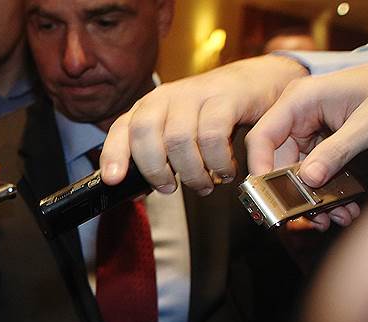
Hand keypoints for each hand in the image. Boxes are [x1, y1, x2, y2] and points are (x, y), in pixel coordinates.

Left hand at [101, 55, 308, 194]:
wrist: (254, 83)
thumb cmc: (210, 116)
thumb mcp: (178, 133)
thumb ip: (158, 159)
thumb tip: (136, 193)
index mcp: (148, 108)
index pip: (122, 129)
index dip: (114, 155)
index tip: (113, 180)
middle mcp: (166, 97)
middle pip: (145, 133)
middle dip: (155, 169)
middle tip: (170, 188)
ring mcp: (194, 94)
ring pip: (179, 139)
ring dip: (191, 172)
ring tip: (204, 183)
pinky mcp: (224, 97)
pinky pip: (212, 136)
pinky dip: (217, 162)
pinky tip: (224, 170)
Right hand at [246, 58, 367, 229]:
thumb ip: (338, 150)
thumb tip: (308, 179)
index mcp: (300, 100)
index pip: (262, 137)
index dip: (260, 168)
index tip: (269, 197)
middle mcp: (298, 116)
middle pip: (278, 162)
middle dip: (294, 193)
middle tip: (312, 217)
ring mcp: (310, 131)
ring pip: (297, 174)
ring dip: (314, 199)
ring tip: (337, 216)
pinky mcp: (323, 145)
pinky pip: (316, 174)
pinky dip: (327, 193)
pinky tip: (344, 207)